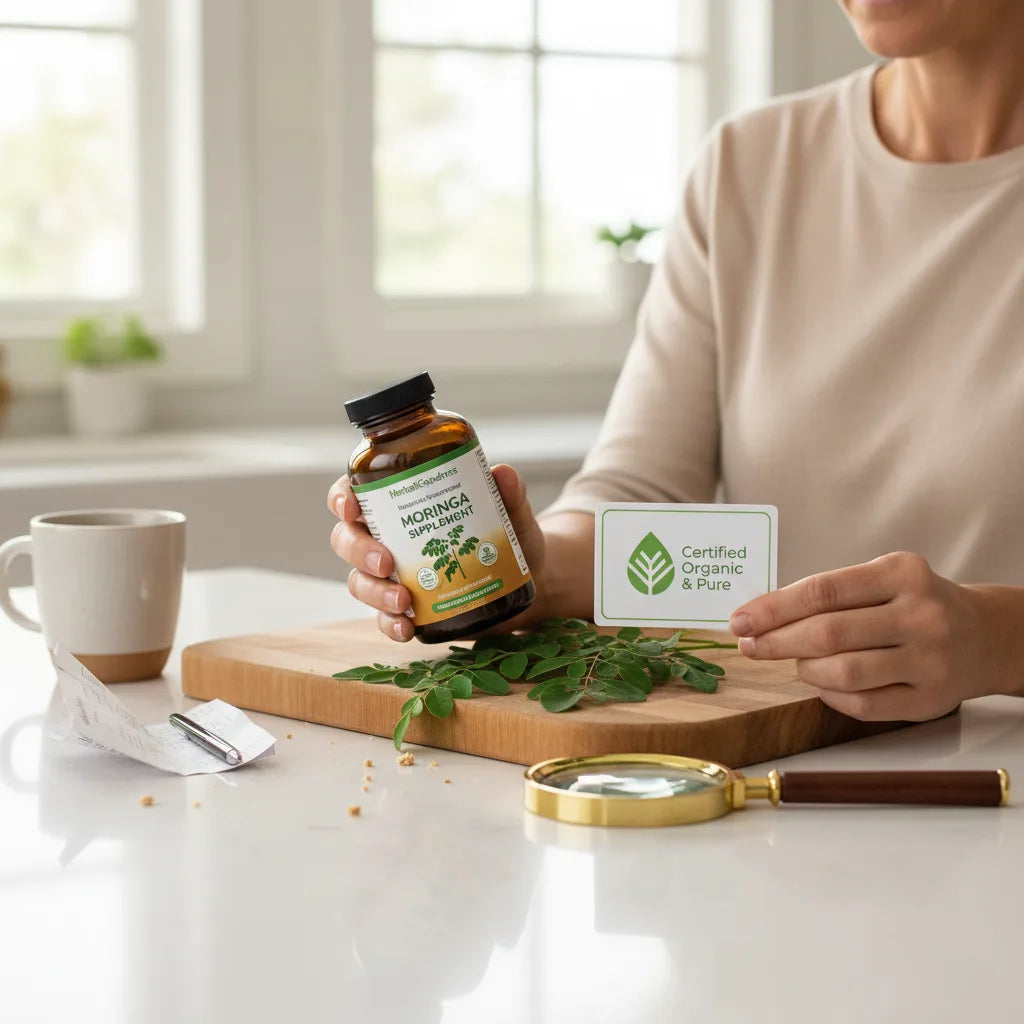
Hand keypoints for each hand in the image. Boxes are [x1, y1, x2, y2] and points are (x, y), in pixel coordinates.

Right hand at [328, 464, 546, 641]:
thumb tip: (503, 474)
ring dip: (374, 592)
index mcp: (400, 503)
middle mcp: (388, 537)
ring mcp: (394, 576)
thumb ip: (508, 493)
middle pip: (347, 539)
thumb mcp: (510, 511)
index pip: (356, 493)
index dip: (342, 498)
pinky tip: (407, 629)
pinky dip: (390, 625)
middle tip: (385, 561)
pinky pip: (384, 619)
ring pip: (360, 581)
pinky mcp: (408, 608)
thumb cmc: (505, 534)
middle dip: (358, 550)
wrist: (525, 578)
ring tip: (403, 601)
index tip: (351, 507)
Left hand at [728, 552, 998, 721]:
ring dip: (805, 670)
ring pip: (843, 673)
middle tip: (750, 646)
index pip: (823, 590)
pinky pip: (863, 705)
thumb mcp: (880, 579)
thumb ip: (828, 594)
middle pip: (828, 633)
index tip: (740, 621)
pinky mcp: (930, 700)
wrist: (984, 635)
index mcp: (902, 573)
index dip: (773, 608)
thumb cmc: (912, 604)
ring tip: (796, 662)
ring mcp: (930, 660)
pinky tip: (821, 683)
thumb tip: (760, 615)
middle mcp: (921, 615)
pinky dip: (830, 695)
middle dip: (777, 642)